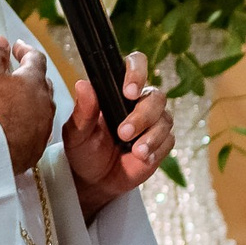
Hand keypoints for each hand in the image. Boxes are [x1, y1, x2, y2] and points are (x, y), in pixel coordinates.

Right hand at [0, 35, 54, 177]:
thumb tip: (2, 41)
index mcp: (34, 80)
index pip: (35, 58)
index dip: (25, 50)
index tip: (17, 47)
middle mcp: (46, 100)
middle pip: (42, 82)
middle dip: (30, 75)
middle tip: (17, 72)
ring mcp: (45, 122)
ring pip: (42, 104)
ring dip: (31, 98)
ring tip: (15, 98)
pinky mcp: (39, 141)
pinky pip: (36, 125)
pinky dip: (28, 119)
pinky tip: (16, 123)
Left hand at [64, 52, 172, 220]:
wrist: (95, 178)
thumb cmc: (83, 149)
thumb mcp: (77, 132)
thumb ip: (83, 110)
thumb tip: (83, 84)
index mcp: (117, 91)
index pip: (135, 65)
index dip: (137, 72)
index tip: (129, 91)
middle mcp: (139, 102)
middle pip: (156, 97)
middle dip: (142, 116)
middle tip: (123, 133)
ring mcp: (154, 122)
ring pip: (165, 120)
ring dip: (151, 136)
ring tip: (136, 151)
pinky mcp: (163, 142)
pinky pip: (168, 140)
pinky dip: (155, 150)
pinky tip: (142, 158)